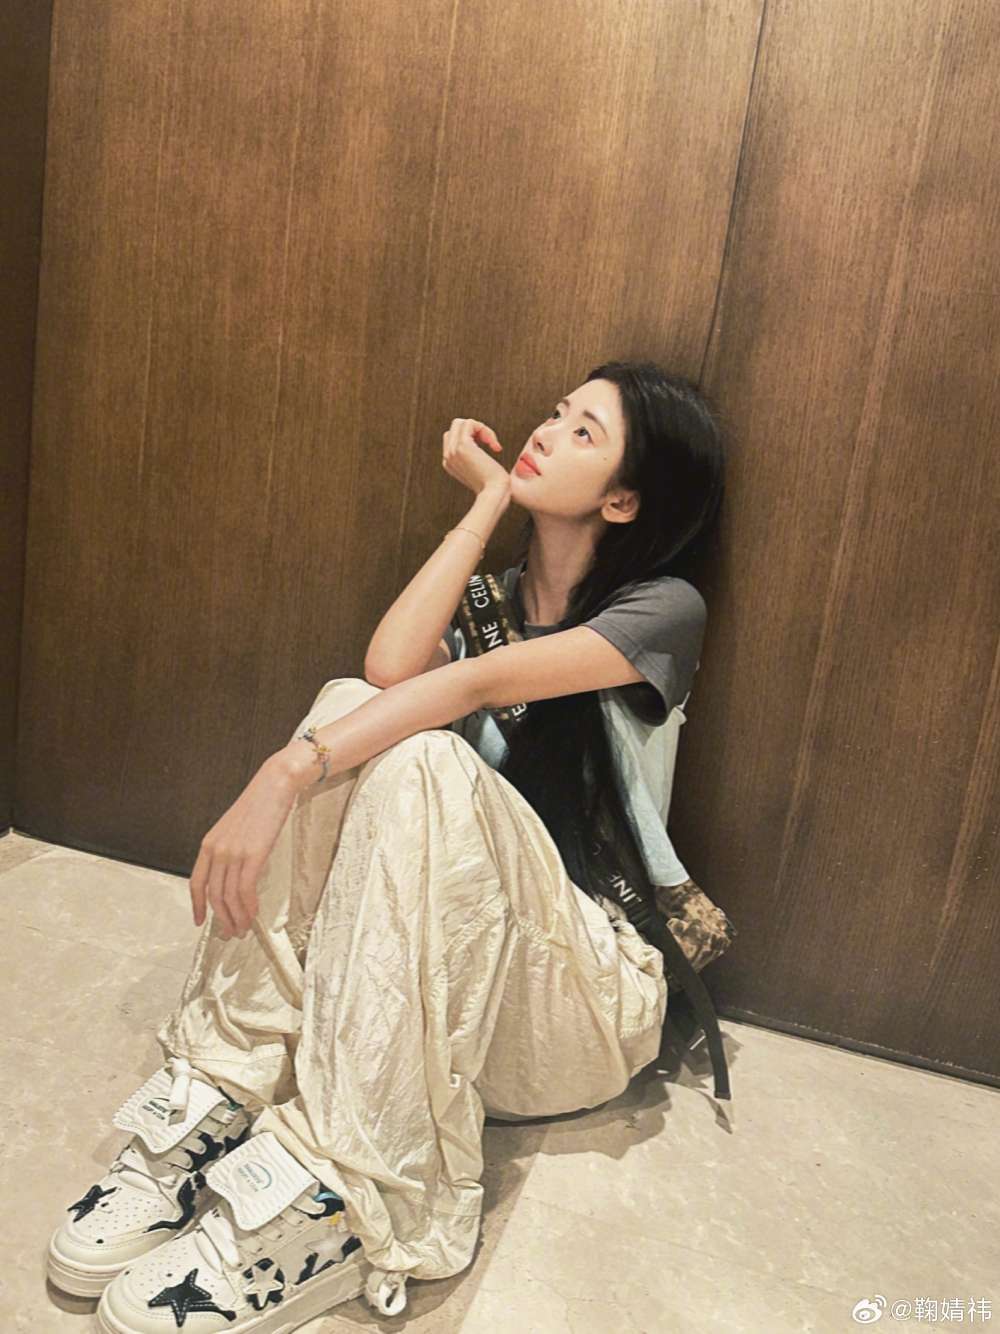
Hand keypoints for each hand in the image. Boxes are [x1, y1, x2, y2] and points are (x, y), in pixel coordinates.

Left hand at [188, 758, 297, 939]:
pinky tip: (254, 915)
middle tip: (231, 933)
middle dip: (221, 919)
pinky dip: (248, 907)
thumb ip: (230, 849)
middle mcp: (217, 850)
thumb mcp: (236, 828)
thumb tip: (235, 874)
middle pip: (213, 895)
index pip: (197, 882)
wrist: (275, 784)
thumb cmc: (260, 804)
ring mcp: (234, 852)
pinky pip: (245, 890)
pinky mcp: (253, 854)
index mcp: (209, 843)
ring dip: (236, 918)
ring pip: (229, 897)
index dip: (197, 905)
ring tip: (243, 929)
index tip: (200, 921)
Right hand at [442, 418, 510, 496]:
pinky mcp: (462, 446)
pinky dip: (485, 429)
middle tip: (489, 444)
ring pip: (460, 422)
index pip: (454, 438)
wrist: (495, 494)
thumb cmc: (495, 486)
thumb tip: (484, 439)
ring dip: (481, 428)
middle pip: (455, 427)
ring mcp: (452, 451)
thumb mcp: (483, 471)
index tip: (489, 450)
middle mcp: (448, 456)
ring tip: (492, 444)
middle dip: (474, 430)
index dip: (473, 437)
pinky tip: (494, 445)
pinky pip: (471, 423)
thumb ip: (477, 458)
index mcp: (450, 463)